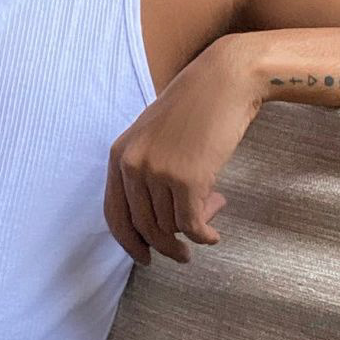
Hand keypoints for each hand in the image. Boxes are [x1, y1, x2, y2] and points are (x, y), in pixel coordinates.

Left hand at [103, 39, 262, 264]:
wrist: (225, 81)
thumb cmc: (196, 107)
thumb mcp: (156, 136)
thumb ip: (149, 172)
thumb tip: (161, 224)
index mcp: (120, 154)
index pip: (114, 213)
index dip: (128, 242)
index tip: (144, 259)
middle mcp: (133, 164)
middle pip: (143, 227)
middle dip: (164, 246)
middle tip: (184, 255)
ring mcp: (158, 171)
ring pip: (170, 226)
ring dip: (192, 232)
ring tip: (211, 215)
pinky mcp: (188, 178)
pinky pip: (192, 225)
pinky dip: (205, 236)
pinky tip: (215, 235)